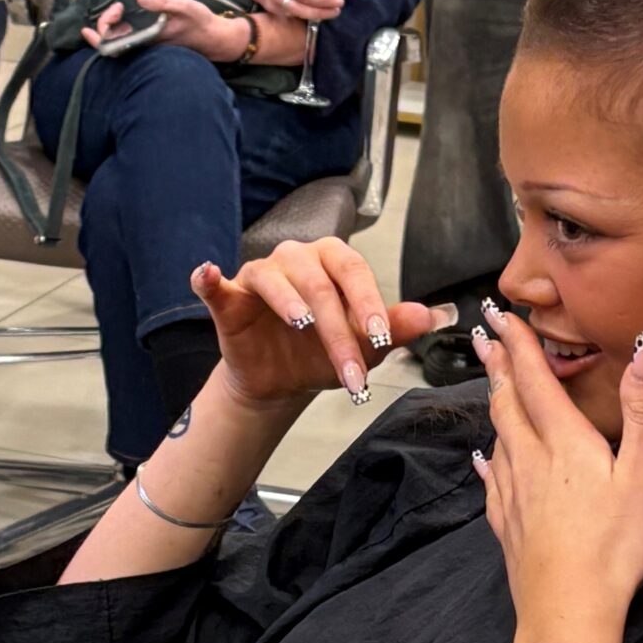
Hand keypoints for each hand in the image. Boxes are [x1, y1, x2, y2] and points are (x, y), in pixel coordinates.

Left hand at [88, 0, 249, 62]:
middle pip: (108, 45)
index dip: (105, 23)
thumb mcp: (183, 6)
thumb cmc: (199, 22)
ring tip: (115, 10)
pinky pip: (126, 41)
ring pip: (116, 43)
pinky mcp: (150, 44)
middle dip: (103, 25)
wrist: (214, 38)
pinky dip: (118, 30)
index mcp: (145, 41)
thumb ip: (162, 2)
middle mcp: (142, 48)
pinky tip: (120, 17)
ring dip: (110, 28)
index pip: (110, 42)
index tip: (118, 6)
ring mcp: (145, 48)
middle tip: (116, 7)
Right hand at [192, 238, 451, 412]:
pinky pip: (217, 286)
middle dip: (337, 332)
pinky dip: (209, 279)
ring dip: (288, 303)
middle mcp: (297, 259)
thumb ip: (395, 328)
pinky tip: (207, 275)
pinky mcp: (229, 298)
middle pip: (318, 285)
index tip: (381, 340)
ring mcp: (261, 275)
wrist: (280, 382)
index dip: (369, 306)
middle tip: (351, 372)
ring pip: (274, 280)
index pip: (355, 275)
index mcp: (333, 262)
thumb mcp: (362, 347)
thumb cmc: (321, 355)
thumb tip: (436, 315)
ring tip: (301, 324)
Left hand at [473, 311, 642, 629]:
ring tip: (489, 384)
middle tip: (486, 337)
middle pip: (507, 403)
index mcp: (565, 443)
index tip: (502, 316)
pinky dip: (487, 458)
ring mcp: (514, 496)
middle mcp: (530, 462)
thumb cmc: (614, 548)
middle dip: (498, 366)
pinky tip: (483, 459)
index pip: (535, 381)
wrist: (569, 612)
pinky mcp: (508, 527)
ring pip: (496, 437)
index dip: (518, 345)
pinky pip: (491, 480)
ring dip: (492, 404)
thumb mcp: (642, 475)